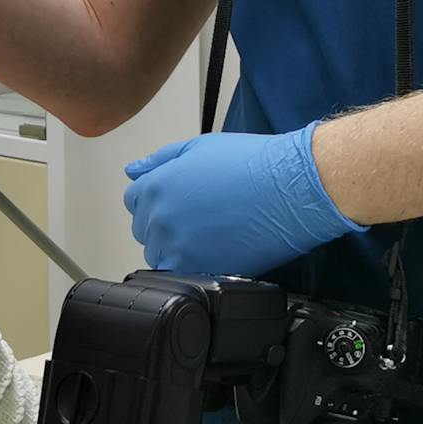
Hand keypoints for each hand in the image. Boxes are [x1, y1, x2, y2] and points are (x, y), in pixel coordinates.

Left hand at [123, 123, 365, 276]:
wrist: (290, 188)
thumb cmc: (251, 163)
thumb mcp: (198, 148)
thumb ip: (159, 161)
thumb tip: (132, 170)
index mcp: (155, 186)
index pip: (133, 201)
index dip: (154, 201)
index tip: (174, 204)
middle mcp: (159, 218)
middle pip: (144, 230)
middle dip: (163, 225)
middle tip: (195, 220)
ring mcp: (178, 246)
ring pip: (159, 256)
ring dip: (175, 249)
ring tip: (207, 237)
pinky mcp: (200, 269)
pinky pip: (178, 276)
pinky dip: (189, 268)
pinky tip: (211, 254)